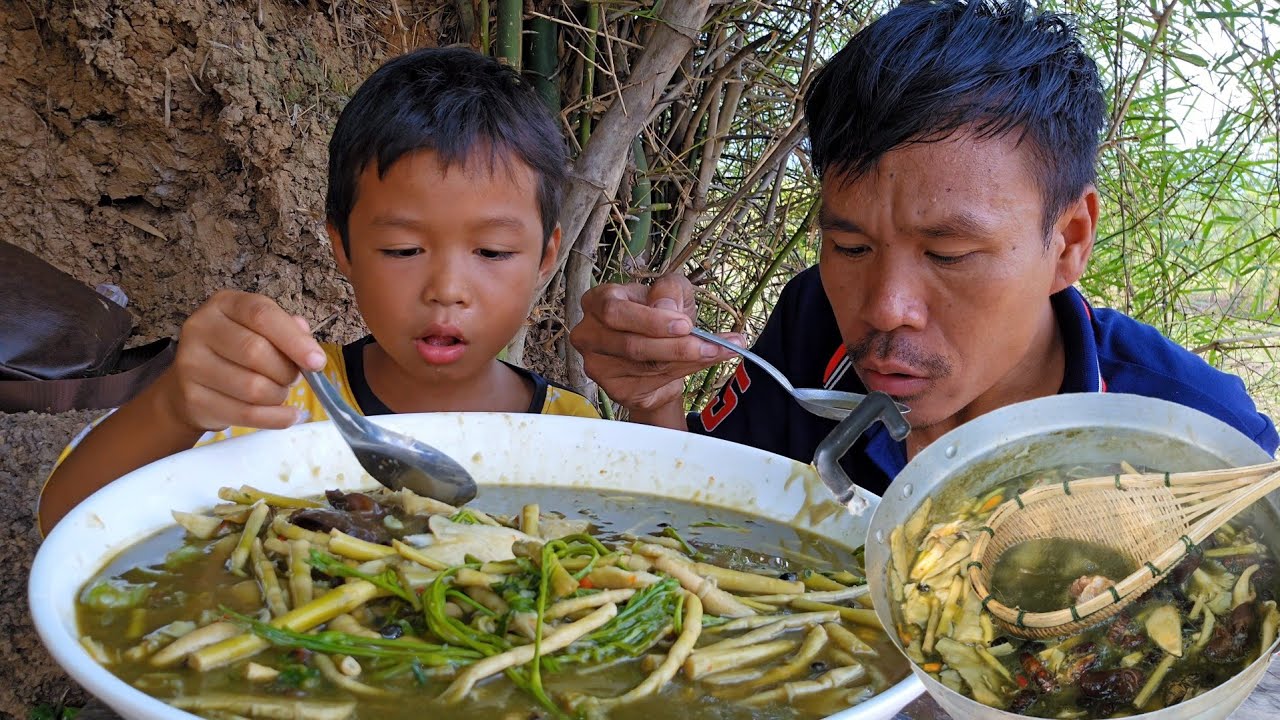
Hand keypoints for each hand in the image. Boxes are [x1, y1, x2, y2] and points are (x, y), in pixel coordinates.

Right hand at [157, 290, 327, 430]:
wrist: (192, 383)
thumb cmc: (237, 351)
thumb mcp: (262, 330)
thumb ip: (288, 331)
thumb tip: (310, 349)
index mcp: (224, 304)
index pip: (262, 315)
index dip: (294, 340)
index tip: (317, 362)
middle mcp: (201, 328)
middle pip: (256, 352)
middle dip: (286, 371)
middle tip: (293, 378)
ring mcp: (191, 364)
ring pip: (253, 387)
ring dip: (279, 395)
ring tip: (280, 392)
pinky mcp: (193, 398)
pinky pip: (246, 414)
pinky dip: (276, 418)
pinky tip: (287, 416)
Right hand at [570, 274, 742, 414]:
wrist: (657, 353)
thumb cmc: (658, 316)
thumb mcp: (670, 293)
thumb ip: (670, 291)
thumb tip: (666, 308)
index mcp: (596, 301)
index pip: (615, 311)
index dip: (650, 320)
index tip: (685, 324)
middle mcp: (589, 334)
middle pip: (631, 344)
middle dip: (673, 346)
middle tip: (707, 345)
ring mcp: (597, 365)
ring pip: (645, 367)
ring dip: (687, 360)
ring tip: (717, 351)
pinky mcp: (614, 389)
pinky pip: (652, 384)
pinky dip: (683, 373)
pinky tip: (701, 363)